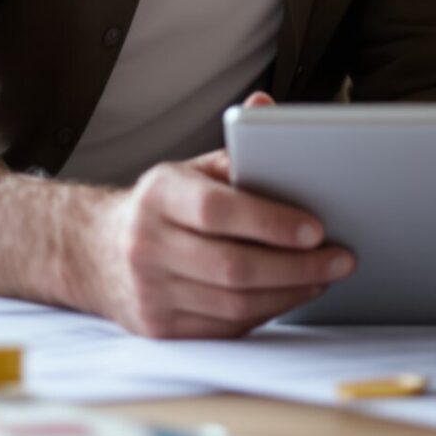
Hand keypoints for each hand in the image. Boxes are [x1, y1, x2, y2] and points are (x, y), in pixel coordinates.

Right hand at [81, 93, 350, 337]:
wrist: (96, 252)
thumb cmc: (162, 207)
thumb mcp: (190, 171)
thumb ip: (234, 148)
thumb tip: (264, 107)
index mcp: (158, 195)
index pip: (217, 211)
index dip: (271, 222)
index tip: (317, 228)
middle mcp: (147, 245)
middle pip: (233, 267)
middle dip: (297, 266)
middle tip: (340, 259)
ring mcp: (150, 292)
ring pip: (234, 304)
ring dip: (290, 292)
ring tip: (324, 276)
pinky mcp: (160, 328)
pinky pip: (225, 327)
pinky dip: (266, 312)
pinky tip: (290, 294)